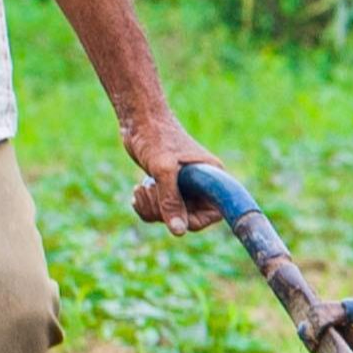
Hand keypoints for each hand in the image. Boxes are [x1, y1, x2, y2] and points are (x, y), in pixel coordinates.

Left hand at [123, 115, 226, 231]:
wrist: (139, 121)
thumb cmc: (156, 138)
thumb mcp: (163, 170)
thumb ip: (171, 201)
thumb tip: (178, 232)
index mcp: (213, 178)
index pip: (213, 215)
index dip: (192, 220)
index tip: (171, 212)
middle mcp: (202, 185)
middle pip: (186, 219)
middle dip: (163, 211)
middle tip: (151, 190)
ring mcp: (184, 188)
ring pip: (169, 216)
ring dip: (151, 207)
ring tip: (142, 187)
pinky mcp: (167, 188)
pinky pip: (158, 211)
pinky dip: (145, 205)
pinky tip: (138, 189)